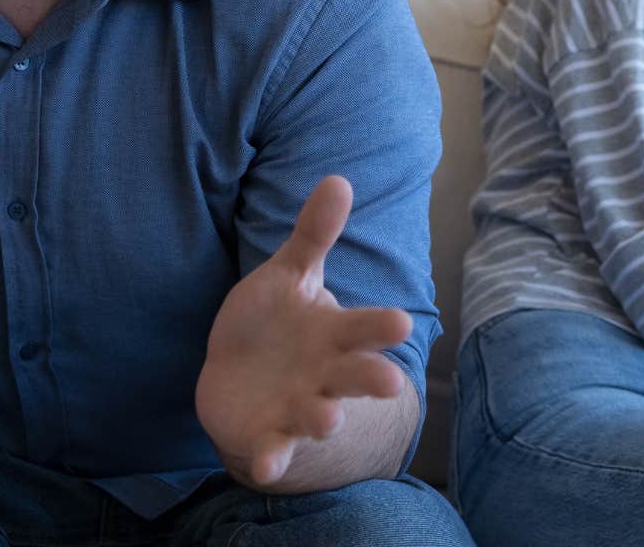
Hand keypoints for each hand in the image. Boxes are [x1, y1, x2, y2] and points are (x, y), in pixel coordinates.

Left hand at [195, 175, 411, 488]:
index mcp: (334, 333)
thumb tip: (338, 178)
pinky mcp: (270, 436)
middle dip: (371, 379)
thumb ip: (314, 234)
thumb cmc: (274, 323)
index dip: (381, 327)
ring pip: (317, 414)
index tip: (402, 323)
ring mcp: (300, 407)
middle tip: (389, 383)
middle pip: (354, 375)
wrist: (241, 380)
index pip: (364, 327)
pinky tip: (265, 465)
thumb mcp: (290, 275)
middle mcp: (325, 374)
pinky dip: (271, 459)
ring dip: (323, 417)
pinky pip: (273, 449)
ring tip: (327, 418)